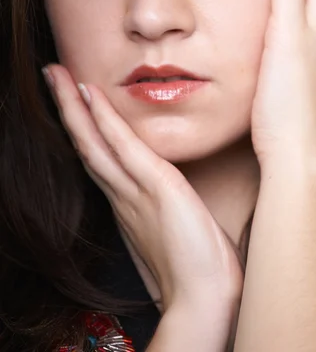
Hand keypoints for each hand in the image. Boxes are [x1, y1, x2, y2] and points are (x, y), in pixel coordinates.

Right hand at [42, 66, 243, 329]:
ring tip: (57, 75)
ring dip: (74, 106)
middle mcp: (122, 195)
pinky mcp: (155, 187)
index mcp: (128, 203)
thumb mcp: (174, 231)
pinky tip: (90, 95)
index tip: (74, 99)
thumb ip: (163, 212)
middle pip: (87, 144)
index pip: (100, 156)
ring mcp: (134, 191)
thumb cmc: (195, 269)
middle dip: (67, 109)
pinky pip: (122, 147)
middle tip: (52, 76)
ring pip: (94, 141)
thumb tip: (170, 202)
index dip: (83, 127)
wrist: (204, 301)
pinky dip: (104, 120)